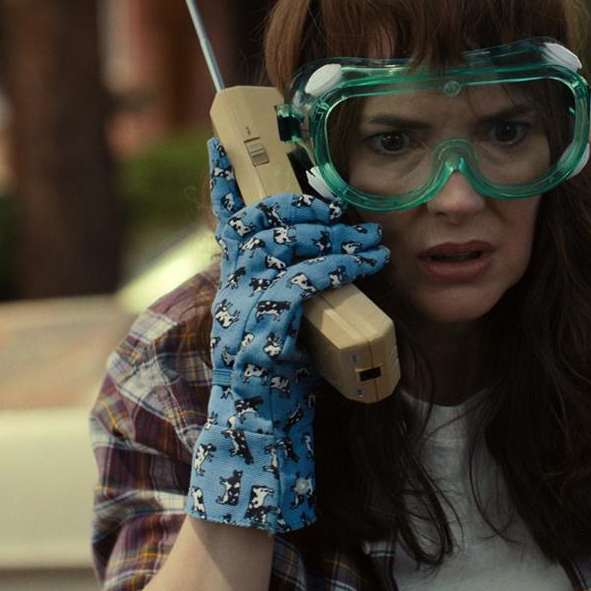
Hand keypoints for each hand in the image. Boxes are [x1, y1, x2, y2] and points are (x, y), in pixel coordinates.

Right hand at [187, 140, 387, 531]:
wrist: (258, 444)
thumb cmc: (282, 391)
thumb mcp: (291, 331)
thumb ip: (300, 297)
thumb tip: (336, 266)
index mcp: (234, 287)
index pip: (225, 222)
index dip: (223, 182)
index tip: (220, 146)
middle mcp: (230, 292)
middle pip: (257, 220)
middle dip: (301, 202)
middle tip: (342, 207)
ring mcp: (241, 311)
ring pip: (281, 244)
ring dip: (331, 234)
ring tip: (370, 242)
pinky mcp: (260, 334)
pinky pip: (298, 282)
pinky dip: (335, 265)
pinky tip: (363, 262)